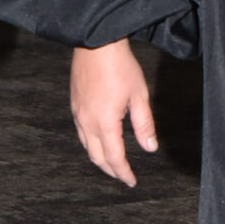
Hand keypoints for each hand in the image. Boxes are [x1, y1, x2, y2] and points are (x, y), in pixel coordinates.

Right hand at [70, 38, 158, 185]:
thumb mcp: (139, 95)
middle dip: (110, 170)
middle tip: (123, 176)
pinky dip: (91, 143)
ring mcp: (78, 112)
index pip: (114, 157)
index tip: (132, 181)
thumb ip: (144, 124)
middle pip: (97, 156)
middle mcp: (87, 121)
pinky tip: (99, 139)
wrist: (96, 42)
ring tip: (112, 162)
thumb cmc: (120, 66)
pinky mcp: (74, 103)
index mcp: (105, 122)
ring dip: (99, 157)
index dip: (123, 172)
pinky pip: (81, 131)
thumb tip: (150, 148)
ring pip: (86, 145)